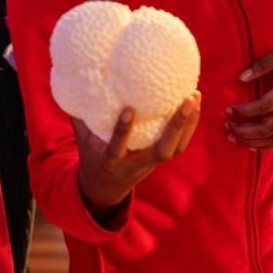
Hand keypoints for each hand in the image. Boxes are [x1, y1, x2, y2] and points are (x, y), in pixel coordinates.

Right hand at [73, 91, 200, 217]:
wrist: (106, 188)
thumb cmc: (93, 156)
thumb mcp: (82, 141)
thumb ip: (80, 117)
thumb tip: (77, 85)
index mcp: (112, 161)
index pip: (117, 148)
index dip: (122, 131)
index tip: (128, 110)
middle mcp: (135, 164)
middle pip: (161, 151)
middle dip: (175, 127)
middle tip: (186, 100)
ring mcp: (152, 162)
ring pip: (175, 148)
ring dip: (188, 123)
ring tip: (194, 96)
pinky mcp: (161, 159)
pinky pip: (180, 145)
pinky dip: (189, 125)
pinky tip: (195, 104)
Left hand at [225, 49, 272, 149]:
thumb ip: (263, 63)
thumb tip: (241, 77)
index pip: (265, 106)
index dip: (245, 111)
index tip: (229, 109)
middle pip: (268, 127)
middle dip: (244, 130)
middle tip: (227, 125)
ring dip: (250, 141)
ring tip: (232, 136)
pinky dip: (265, 147)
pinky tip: (249, 146)